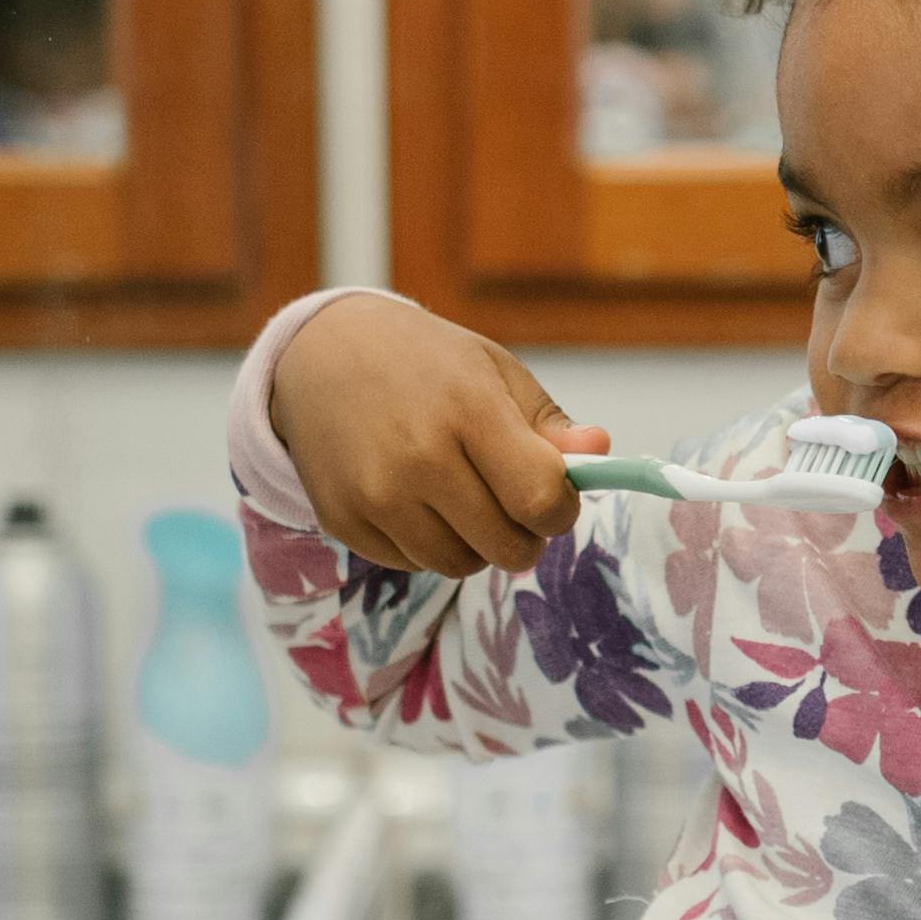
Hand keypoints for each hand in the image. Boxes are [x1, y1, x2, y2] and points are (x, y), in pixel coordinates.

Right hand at [266, 293, 608, 577]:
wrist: (319, 354)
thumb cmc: (422, 361)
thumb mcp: (493, 371)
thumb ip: (549, 423)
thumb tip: (601, 452)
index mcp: (467, 410)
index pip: (541, 500)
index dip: (561, 509)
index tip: (554, 496)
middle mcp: (417, 458)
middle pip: (506, 546)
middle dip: (524, 534)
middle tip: (512, 502)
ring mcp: (375, 495)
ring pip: (460, 564)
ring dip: (476, 544)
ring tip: (462, 497)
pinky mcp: (343, 521)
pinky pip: (412, 564)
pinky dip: (428, 544)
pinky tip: (416, 500)